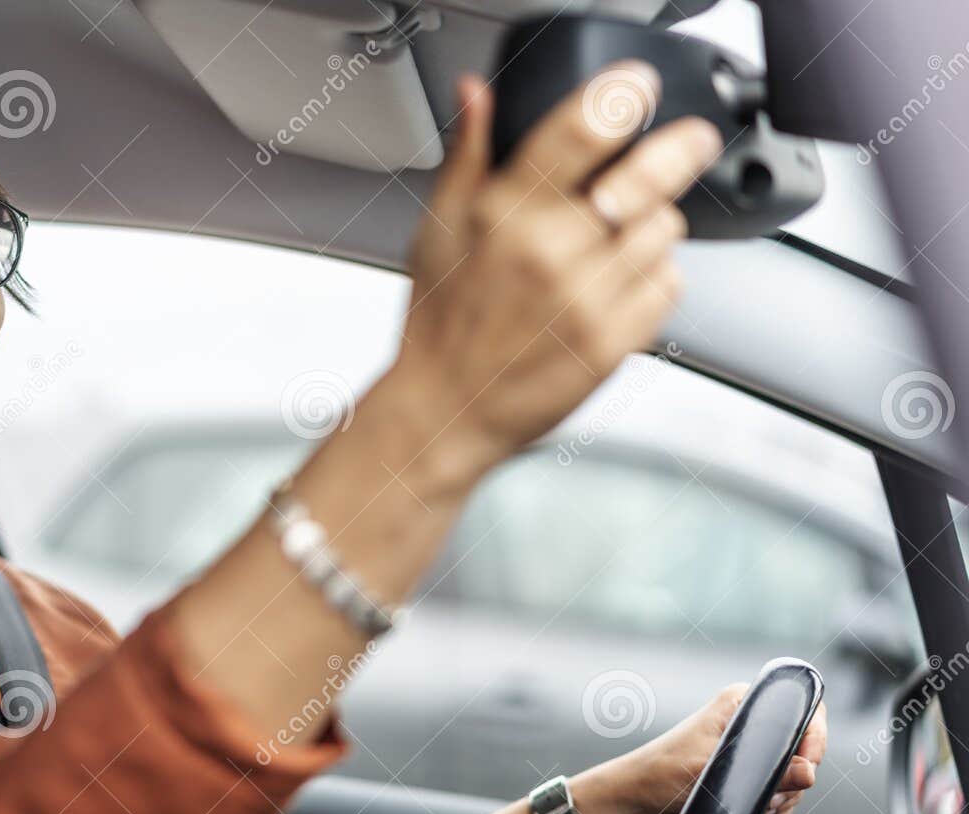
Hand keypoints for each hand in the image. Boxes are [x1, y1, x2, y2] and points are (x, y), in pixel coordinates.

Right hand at [392, 63, 722, 486]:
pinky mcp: (611, 342)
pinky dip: (656, 279)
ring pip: (664, 229)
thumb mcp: (438, 228)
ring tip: (622, 236)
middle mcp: (548, 253)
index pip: (580, 131)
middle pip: (648, 176)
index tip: (635, 90)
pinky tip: (621, 284)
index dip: (621, 98)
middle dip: (679, 149)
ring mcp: (584, 300)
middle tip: (689, 142)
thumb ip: (468, 155)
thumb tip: (477, 94)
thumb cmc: (441, 322)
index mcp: (504, 214)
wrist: (446, 409)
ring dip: (654, 223)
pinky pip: (668, 287)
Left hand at [622, 683, 825, 813]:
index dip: (814, 738)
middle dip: (795, 778)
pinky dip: (776, 805)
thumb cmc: (664, 772)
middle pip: (803, 746)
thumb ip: (769, 771)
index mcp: (742, 702)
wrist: (640, 798)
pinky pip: (780, 788)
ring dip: (784, 795)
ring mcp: (750, 747)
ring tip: (761, 807)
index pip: (803, 707)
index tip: (807, 766)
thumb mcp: (718, 769)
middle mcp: (750, 720)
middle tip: (774, 796)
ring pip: (795, 772)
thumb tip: (808, 772)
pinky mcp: (746, 771)